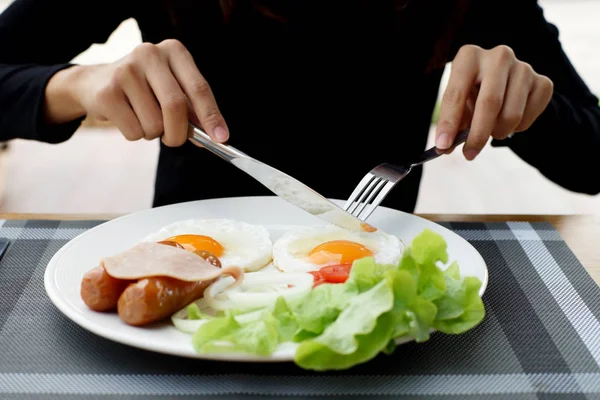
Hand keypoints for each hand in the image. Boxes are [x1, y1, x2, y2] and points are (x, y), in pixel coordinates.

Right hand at [70, 40, 227, 146]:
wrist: (94, 83)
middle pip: (176, 107)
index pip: (199, 88)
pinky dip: (136, 135)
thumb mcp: (171, 90)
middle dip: (179, 133)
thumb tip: (215, 137)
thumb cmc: (145, 90)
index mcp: (174, 51)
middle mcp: (150, 54)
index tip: (222, 138)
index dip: (212, 116)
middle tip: (175, 141)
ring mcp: (125, 70)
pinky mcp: (106, 92)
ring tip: (143, 119)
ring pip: (154, 124)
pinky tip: (127, 118)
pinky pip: (134, 131)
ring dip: (154, 134)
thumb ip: (194, 112)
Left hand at [435, 45, 553, 159]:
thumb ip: (453, 123)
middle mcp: (498, 56)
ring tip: (492, 131)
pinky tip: (510, 121)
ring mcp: (524, 68)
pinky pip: (529, 117)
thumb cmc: (474, 93)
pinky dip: (517, 129)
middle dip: (478, 134)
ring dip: (498, 132)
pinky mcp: (543, 82)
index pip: (456, 94)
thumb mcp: (459, 103)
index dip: (449, 122)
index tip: (442, 145)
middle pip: (489, 103)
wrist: (506, 82)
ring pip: (511, 114)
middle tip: (469, 154)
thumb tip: (445, 147)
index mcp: (469, 56)